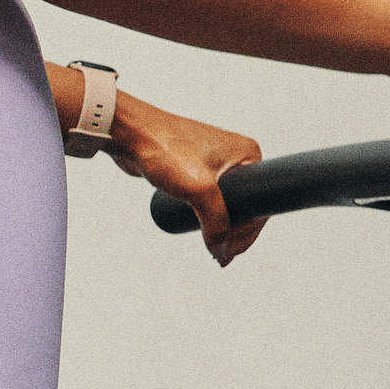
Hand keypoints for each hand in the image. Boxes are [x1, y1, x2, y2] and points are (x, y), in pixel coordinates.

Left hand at [99, 94, 268, 267]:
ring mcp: (217, 162)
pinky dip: (211, 216)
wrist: (130, 133)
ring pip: (227, 204)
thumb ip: (216, 222)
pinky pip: (210, 198)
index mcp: (248, 154)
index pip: (259, 202)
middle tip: (222, 255)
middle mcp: (237, 156)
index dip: (248, 231)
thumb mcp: (198, 189)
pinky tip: (208, 234)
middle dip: (236, 232)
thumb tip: (222, 253)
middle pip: (245, 205)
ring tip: (215, 249)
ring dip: (224, 227)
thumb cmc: (164, 149)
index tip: (231, 251)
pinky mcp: (197, 168)